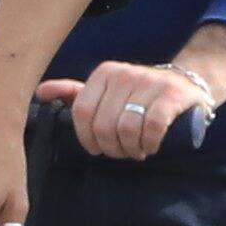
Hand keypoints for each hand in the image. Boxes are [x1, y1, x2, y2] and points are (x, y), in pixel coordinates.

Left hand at [51, 56, 219, 161]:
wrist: (186, 83)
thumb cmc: (139, 94)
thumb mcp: (105, 90)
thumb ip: (73, 92)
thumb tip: (39, 92)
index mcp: (104, 73)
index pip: (82, 112)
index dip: (87, 138)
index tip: (97, 148)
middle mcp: (124, 74)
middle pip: (104, 125)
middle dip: (112, 148)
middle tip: (121, 152)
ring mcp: (149, 83)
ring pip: (127, 128)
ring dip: (132, 149)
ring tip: (137, 150)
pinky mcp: (171, 95)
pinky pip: (152, 126)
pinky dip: (150, 142)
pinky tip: (151, 146)